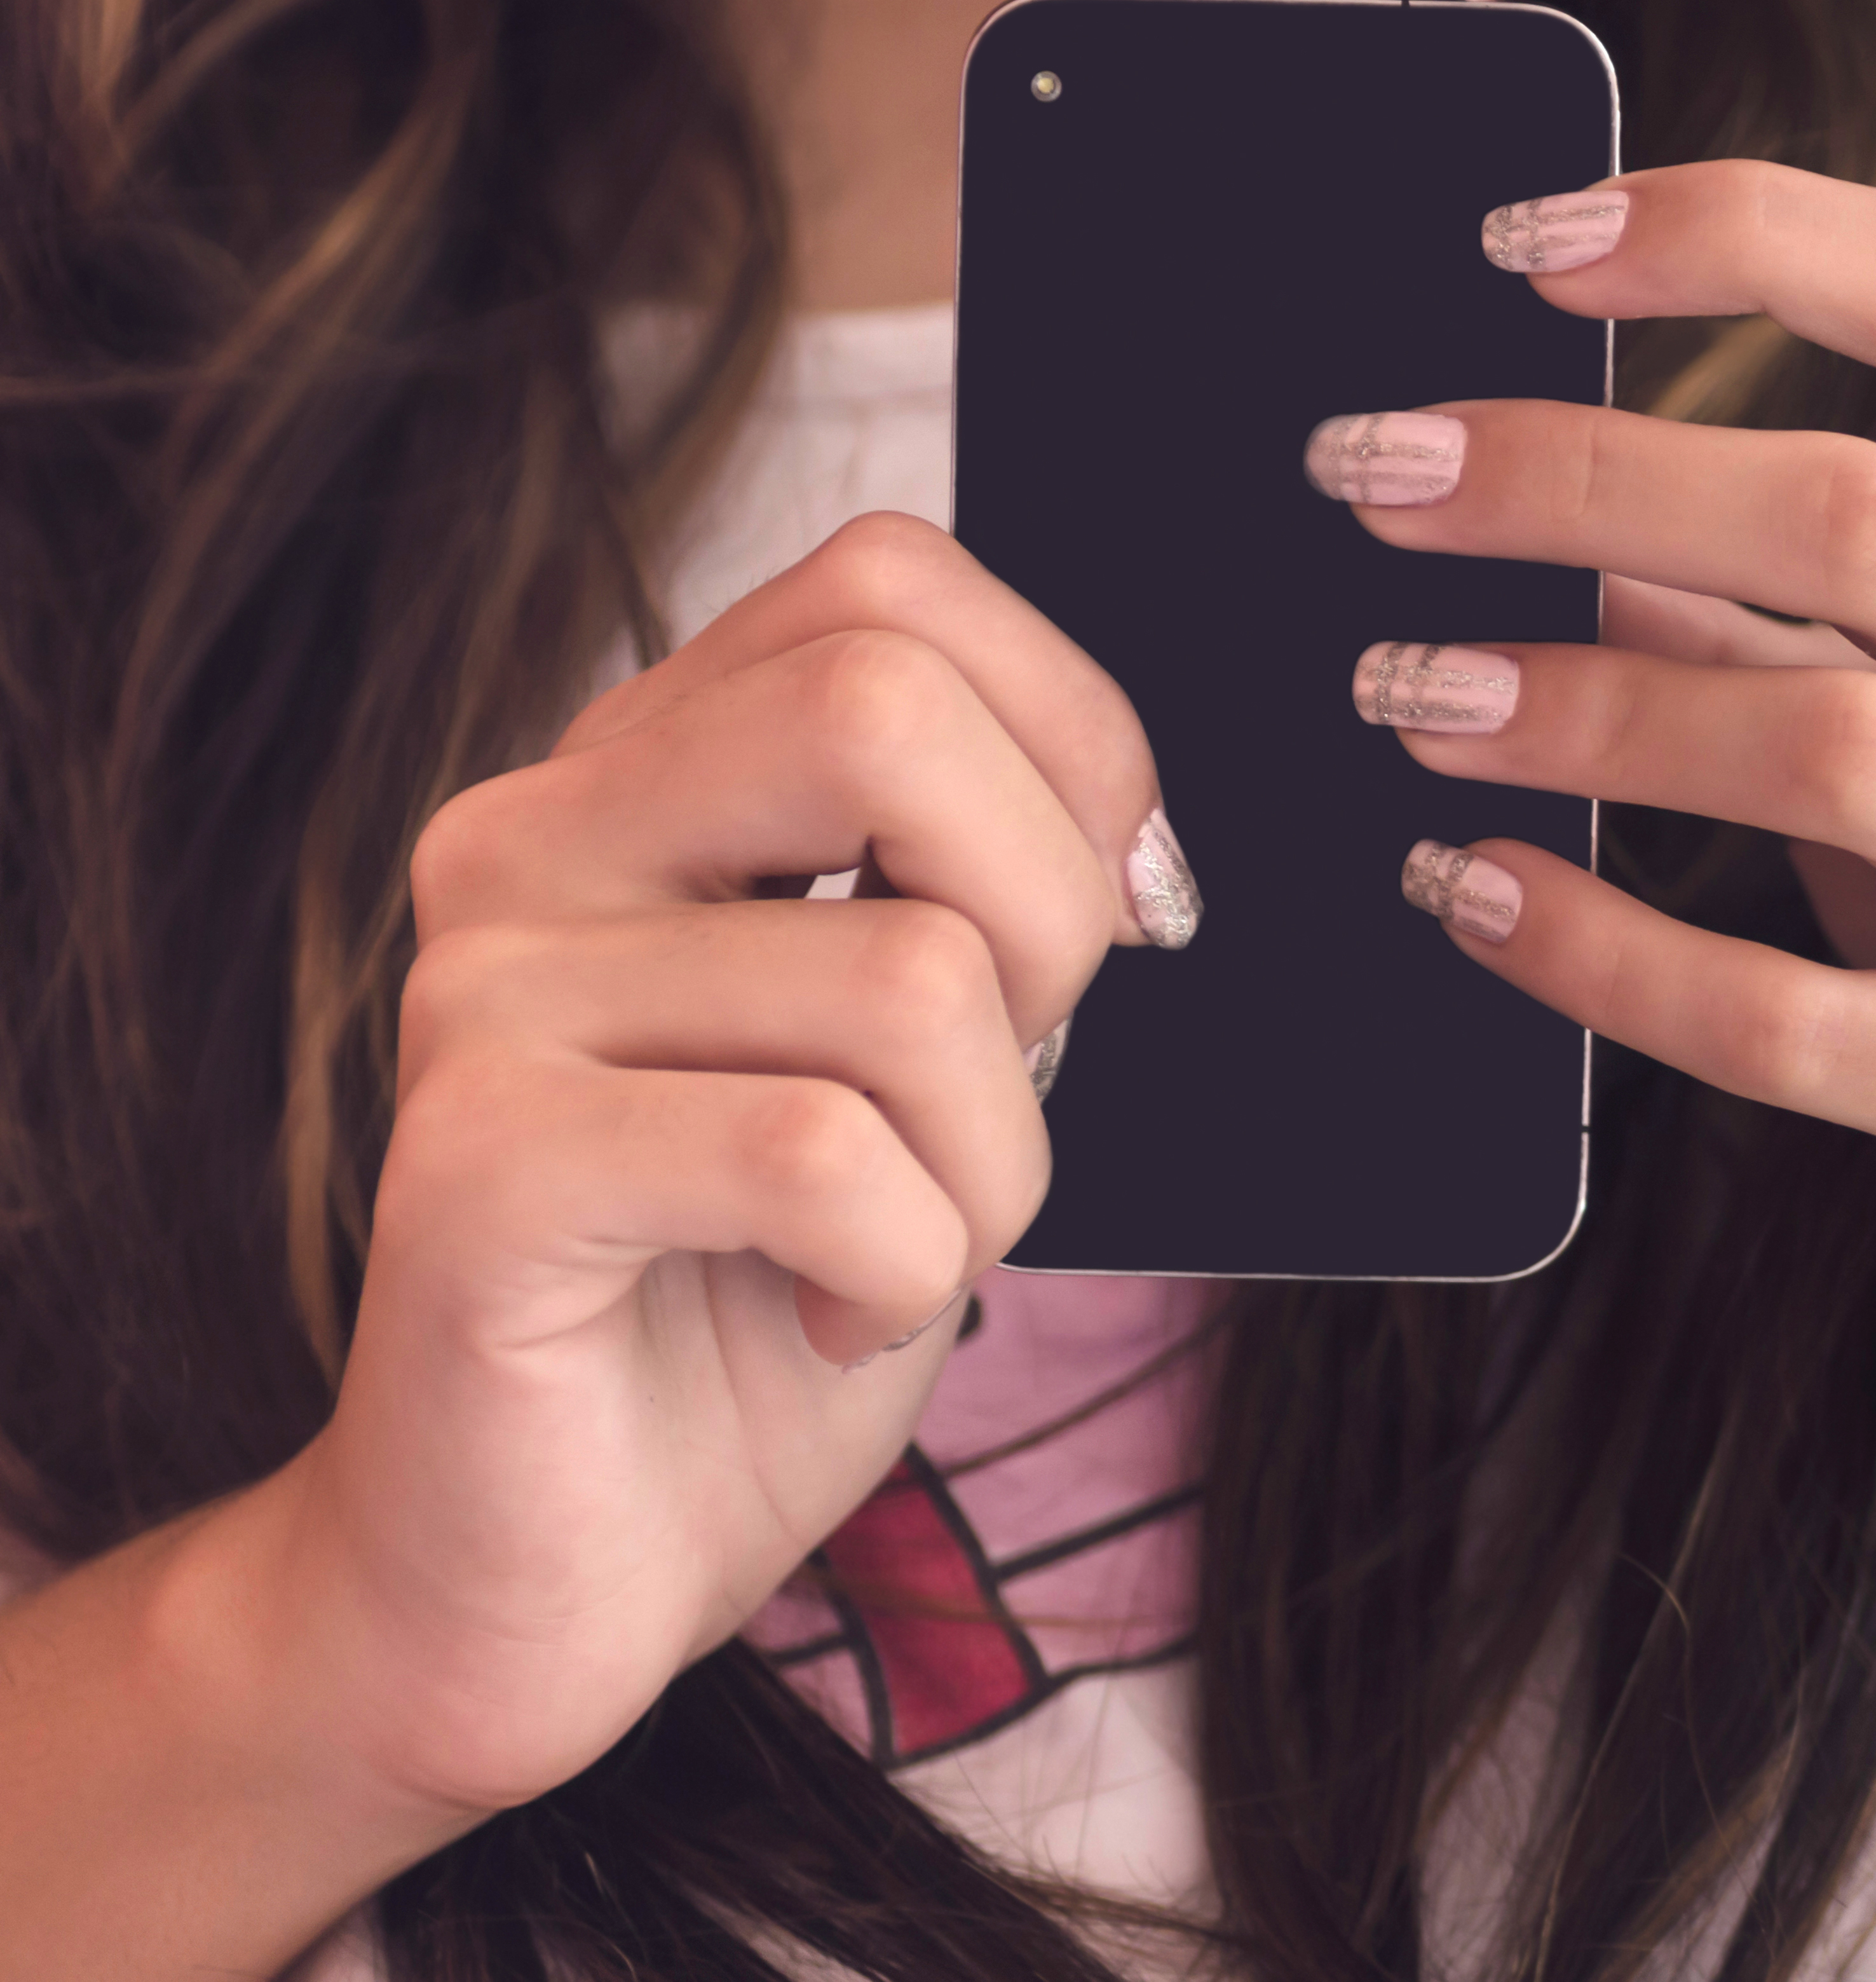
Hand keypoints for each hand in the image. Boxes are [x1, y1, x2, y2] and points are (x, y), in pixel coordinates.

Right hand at [261, 514, 1177, 1817]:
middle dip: (1046, 919)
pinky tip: (833, 1320)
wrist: (550, 1568)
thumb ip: (972, 895)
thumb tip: (1127, 839)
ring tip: (901, 1253)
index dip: (1067, 735)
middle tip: (1009, 1086)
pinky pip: (820, 1155)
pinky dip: (905, 1267)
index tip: (1109, 918)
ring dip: (993, 1168)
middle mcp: (533, 840)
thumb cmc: (757, 1298)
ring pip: (910, 979)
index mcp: (640, 776)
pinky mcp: (474, 1164)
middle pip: (885, 706)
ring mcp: (483, 993)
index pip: (886, 582)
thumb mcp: (916, 1057)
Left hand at [1324, 162, 1875, 1463]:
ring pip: (1818, 747)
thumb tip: (1582, 510)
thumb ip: (1843, 606)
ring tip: (1397, 685)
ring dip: (1566, 703)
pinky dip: (1597, 945)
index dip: (1744, 230)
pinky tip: (1469, 891)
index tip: (1527, 237)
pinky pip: (1780, 1016)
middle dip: (1575, 470)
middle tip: (1370, 472)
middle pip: (1855, 512)